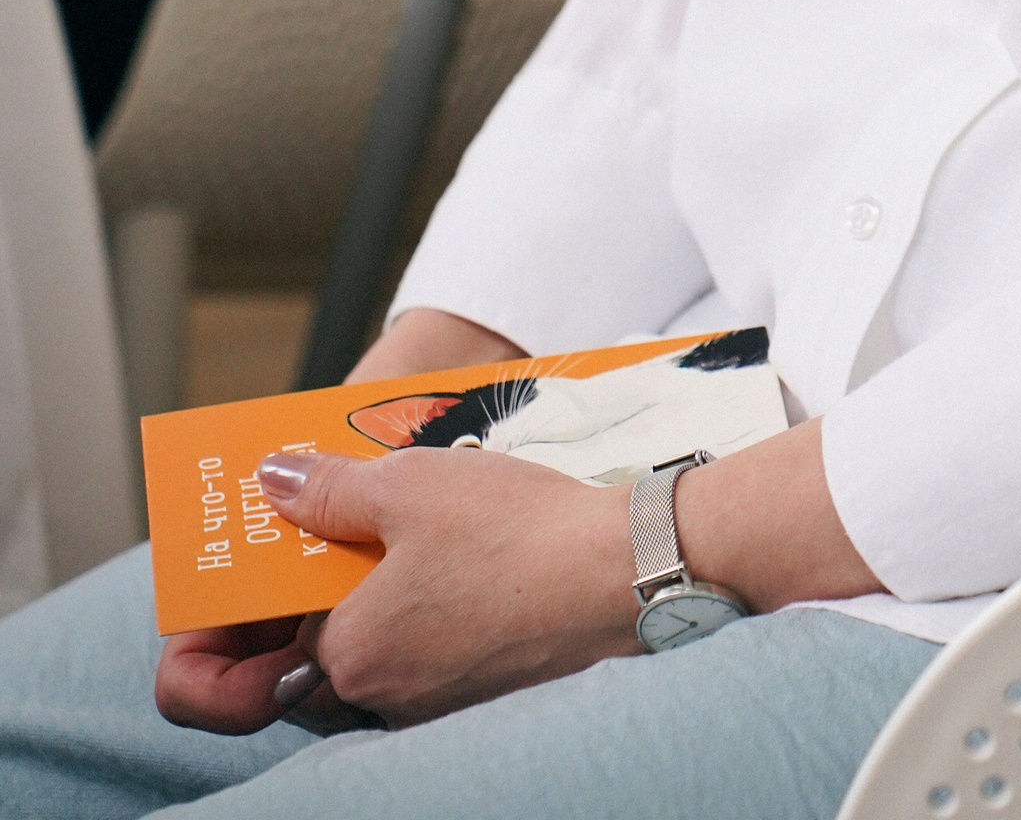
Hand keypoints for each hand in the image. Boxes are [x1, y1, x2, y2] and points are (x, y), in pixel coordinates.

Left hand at [153, 308, 523, 736]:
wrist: (626, 575)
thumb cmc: (516, 535)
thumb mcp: (407, 486)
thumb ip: (326, 489)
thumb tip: (272, 482)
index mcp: (346, 657)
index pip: (248, 652)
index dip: (229, 612)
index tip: (236, 571)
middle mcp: (380, 697)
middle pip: (301, 655)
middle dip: (294, 600)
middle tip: (308, 530)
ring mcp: (430, 702)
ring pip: (361, 655)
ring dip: (355, 600)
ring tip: (379, 528)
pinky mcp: (477, 691)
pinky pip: (414, 655)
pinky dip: (408, 611)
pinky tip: (439, 554)